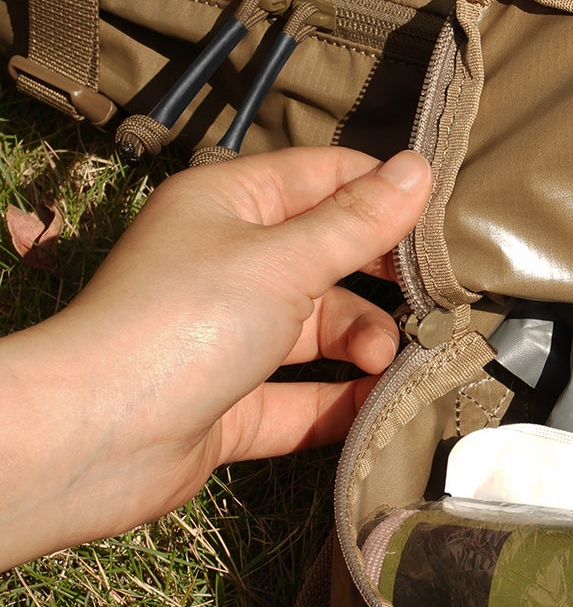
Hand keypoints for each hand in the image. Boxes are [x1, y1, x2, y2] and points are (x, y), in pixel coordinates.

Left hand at [0, 146, 431, 569]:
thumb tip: (419, 169)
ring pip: (320, 330)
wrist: (93, 438)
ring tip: (388, 359)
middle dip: (383, 278)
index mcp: (230, 205)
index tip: (445, 221)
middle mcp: (229, 264)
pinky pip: (303, 398)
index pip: (324, 177)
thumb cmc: (183, 321)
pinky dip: (342, 402)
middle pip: (329, 257)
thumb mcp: (285, 259)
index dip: (383, 191)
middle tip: (436, 299)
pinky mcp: (233, 404)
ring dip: (365, 343)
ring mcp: (230, 337)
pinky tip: (381, 404)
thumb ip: (359, 222)